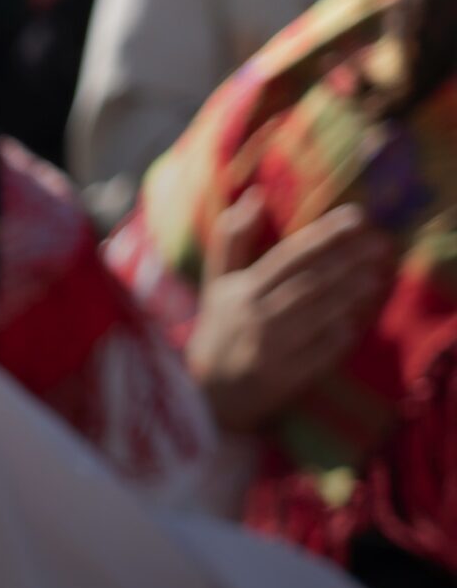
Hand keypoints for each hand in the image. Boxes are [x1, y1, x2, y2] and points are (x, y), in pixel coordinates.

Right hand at [187, 191, 394, 432]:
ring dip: (347, 295)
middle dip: (346, 260)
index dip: (323, 234)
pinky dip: (336, 337)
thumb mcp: (216, 283)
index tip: (356, 216)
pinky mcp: (282, 377)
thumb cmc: (219, 329)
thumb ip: (232, 239)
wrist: (207, 393)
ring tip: (375, 276)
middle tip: (380, 242)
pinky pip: (317, 353)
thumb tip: (253, 194)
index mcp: (240, 289)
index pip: (289, 255)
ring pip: (315, 314)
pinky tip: (356, 322)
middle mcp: (254, 315)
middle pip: (308, 281)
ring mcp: (269, 347)